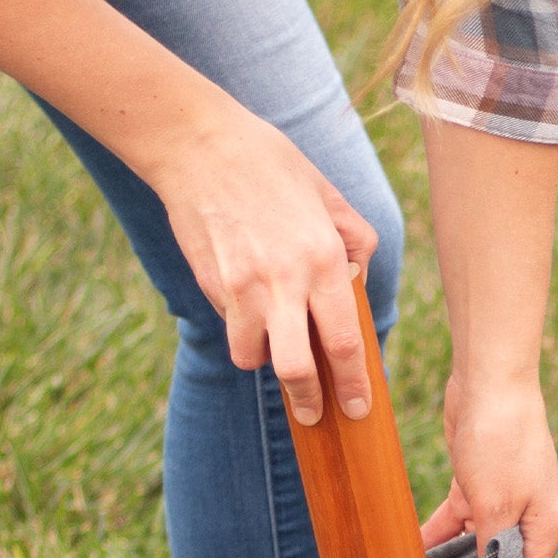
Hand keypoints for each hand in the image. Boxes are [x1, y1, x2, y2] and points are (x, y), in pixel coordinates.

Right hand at [149, 107, 378, 427]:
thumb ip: (353, 241)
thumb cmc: (271, 164)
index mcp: (324, 260)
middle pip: (297, 369)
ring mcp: (242, 286)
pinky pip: (231, 327)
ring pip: (253, 358)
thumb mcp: (328, 195)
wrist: (198, 143)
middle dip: (308, 402)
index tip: (357, 408)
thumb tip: (359, 283)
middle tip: (315, 414)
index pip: (345, 342)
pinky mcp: (211, 284)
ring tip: (275, 350)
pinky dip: (242, 331)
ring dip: (266, 363)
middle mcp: (284, 281)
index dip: (353, 384)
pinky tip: (248, 308)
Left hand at [418, 373, 557, 557]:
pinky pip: (456, 524)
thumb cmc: (503, 441)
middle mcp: (528, 522)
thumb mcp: (495, 506)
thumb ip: (492, 551)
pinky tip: (411, 554)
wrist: (488, 382)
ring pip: (474, 547)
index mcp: (545, 531)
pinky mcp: (477, 488)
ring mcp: (502, 505)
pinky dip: (436, 537)